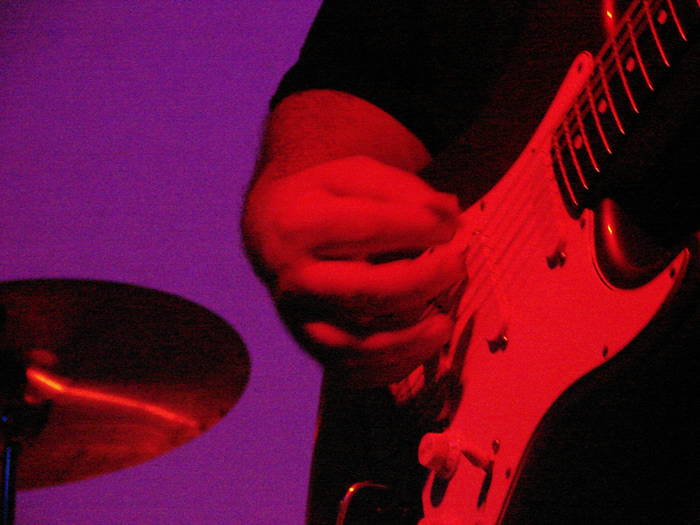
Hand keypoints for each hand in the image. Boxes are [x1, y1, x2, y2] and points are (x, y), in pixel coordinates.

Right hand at [245, 156, 464, 385]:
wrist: (272, 232)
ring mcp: (299, 319)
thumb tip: (449, 215)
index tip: (450, 228)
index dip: (416, 229)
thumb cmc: (324, 200)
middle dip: (421, 282)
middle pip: (364, 292)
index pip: (365, 229)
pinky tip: (421, 345)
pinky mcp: (310, 347)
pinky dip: (393, 366)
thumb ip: (402, 190)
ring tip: (444, 322)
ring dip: (410, 338)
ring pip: (358, 343)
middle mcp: (294, 278)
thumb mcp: (355, 176)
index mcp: (300, 226)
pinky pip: (353, 371)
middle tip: (457, 265)